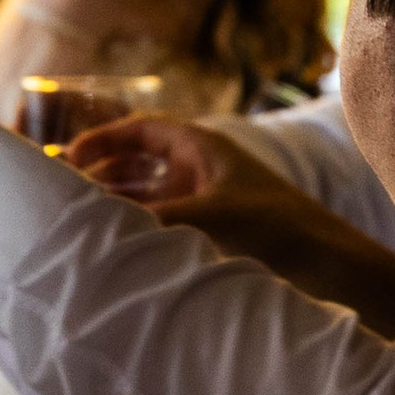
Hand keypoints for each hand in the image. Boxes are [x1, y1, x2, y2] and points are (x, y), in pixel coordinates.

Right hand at [69, 111, 309, 239]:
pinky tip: (119, 247)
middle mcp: (203, 169)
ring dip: (119, 205)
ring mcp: (208, 200)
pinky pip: (165, 223)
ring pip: (151, 195)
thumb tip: (96, 227)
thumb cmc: (276, 227)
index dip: (103, 140)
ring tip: (83, 221)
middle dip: (103, 175)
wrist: (329, 264)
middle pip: (141, 162)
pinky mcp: (214, 232)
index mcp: (203, 147)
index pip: (142, 130)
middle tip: (66, 194)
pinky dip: (139, 230)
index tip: (69, 159)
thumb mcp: (205, 218)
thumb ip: (150, 219)